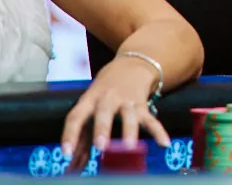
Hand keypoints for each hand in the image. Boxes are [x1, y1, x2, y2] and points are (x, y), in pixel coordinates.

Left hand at [61, 55, 169, 170]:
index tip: (66, 153)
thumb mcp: (90, 108)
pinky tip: (164, 143)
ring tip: (130, 146)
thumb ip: (81, 138)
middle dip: (102, 129)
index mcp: (89, 100)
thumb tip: (72, 166)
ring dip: (129, 130)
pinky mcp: (142, 104)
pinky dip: (158, 131)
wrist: (131, 65)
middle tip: (100, 146)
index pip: (76, 116)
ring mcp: (126, 100)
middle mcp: (107, 98)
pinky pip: (150, 119)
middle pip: (104, 112)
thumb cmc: (104, 93)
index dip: (70, 134)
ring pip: (129, 115)